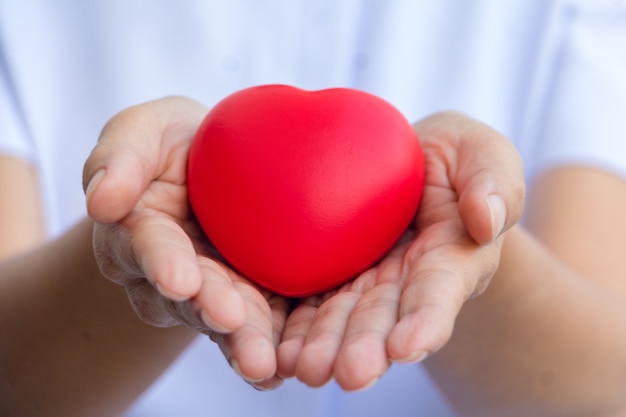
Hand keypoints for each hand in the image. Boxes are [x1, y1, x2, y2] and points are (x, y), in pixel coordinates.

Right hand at [83, 97, 286, 389]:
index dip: (162, 261)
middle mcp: (171, 274)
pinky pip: (262, 324)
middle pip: (188, 296)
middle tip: (229, 319)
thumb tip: (101, 200)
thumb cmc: (172, 145)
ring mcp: (212, 291)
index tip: (178, 278)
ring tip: (259, 362)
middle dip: (208, 309)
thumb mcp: (142, 132)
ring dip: (242, 340)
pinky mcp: (251, 299)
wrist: (215, 164)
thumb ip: (118, 159)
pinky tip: (284, 367)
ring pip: (225, 321)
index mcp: (139, 232)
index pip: (148, 246)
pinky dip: (273, 344)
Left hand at [276, 111, 524, 389]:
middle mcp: (406, 281)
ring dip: (325, 346)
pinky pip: (311, 301)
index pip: (439, 290)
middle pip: (385, 317)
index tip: (407, 346)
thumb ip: (492, 182)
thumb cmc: (454, 159)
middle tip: (348, 374)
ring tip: (302, 369)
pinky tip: (277, 351)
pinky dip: (296, 327)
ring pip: (344, 317)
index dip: (425, 319)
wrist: (412, 164)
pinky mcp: (332, 273)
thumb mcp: (482, 155)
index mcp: (450, 257)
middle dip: (366, 347)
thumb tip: (486, 218)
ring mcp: (366, 281)